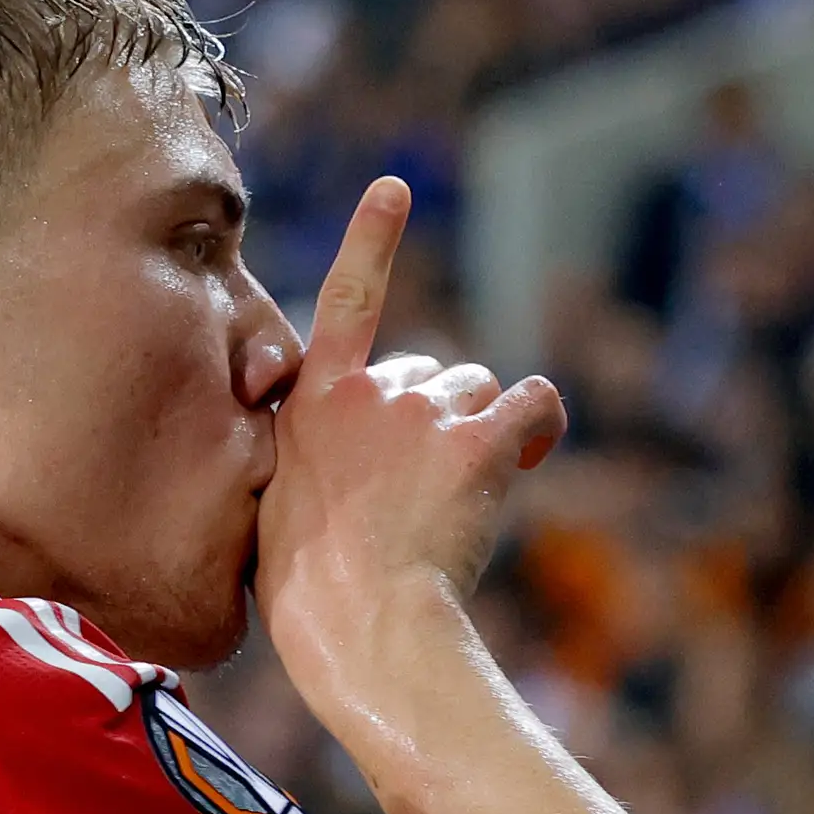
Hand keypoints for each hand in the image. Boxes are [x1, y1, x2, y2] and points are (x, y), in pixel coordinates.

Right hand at [253, 178, 566, 685]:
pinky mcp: (478, 443)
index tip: (395, 189)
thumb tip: (333, 465)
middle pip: (429, 370)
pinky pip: (531, 404)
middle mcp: (370, 391)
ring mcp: (425, 413)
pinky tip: (539, 450)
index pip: (346, 301)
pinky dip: (541, 422)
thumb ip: (304, 456)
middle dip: (436, 415)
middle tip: (425, 487)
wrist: (358, 625)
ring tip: (463, 495)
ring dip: (480, 427)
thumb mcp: (272, 505)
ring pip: (477, 389)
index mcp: (310, 402)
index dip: (374, 240)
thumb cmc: (310, 593)